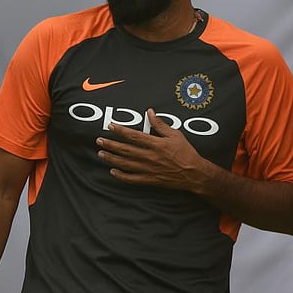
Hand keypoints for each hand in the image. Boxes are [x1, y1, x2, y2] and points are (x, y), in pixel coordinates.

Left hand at [96, 108, 212, 192]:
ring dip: (111, 158)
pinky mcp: (150, 179)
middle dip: (110, 144)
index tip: (110, 126)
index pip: (133, 135)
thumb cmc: (186, 152)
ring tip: (101, 154)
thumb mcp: (175, 134)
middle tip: (99, 140)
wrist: (193, 173)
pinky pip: (132, 178)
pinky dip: (121, 175)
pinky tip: (113, 171)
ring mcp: (148, 169)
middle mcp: (150, 156)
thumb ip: (160, 124)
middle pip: (125, 149)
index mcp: (156, 143)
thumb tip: (150, 113)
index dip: (120, 130)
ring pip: (125, 163)